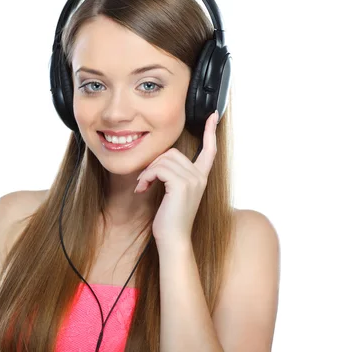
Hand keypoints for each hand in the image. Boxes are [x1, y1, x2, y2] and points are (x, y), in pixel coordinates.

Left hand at [134, 110, 218, 243]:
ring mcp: (193, 180)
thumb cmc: (170, 219)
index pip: (209, 150)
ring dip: (148, 171)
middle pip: (172, 152)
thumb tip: (159, 162)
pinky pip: (159, 169)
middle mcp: (200, 176)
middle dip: (154, 163)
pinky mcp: (182, 185)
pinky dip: (147, 177)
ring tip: (143, 186)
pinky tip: (143, 188)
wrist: (173, 239)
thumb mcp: (173, 193)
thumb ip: (172, 175)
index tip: (212, 116)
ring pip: (164, 159)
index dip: (210, 132)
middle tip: (145, 180)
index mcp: (201, 177)